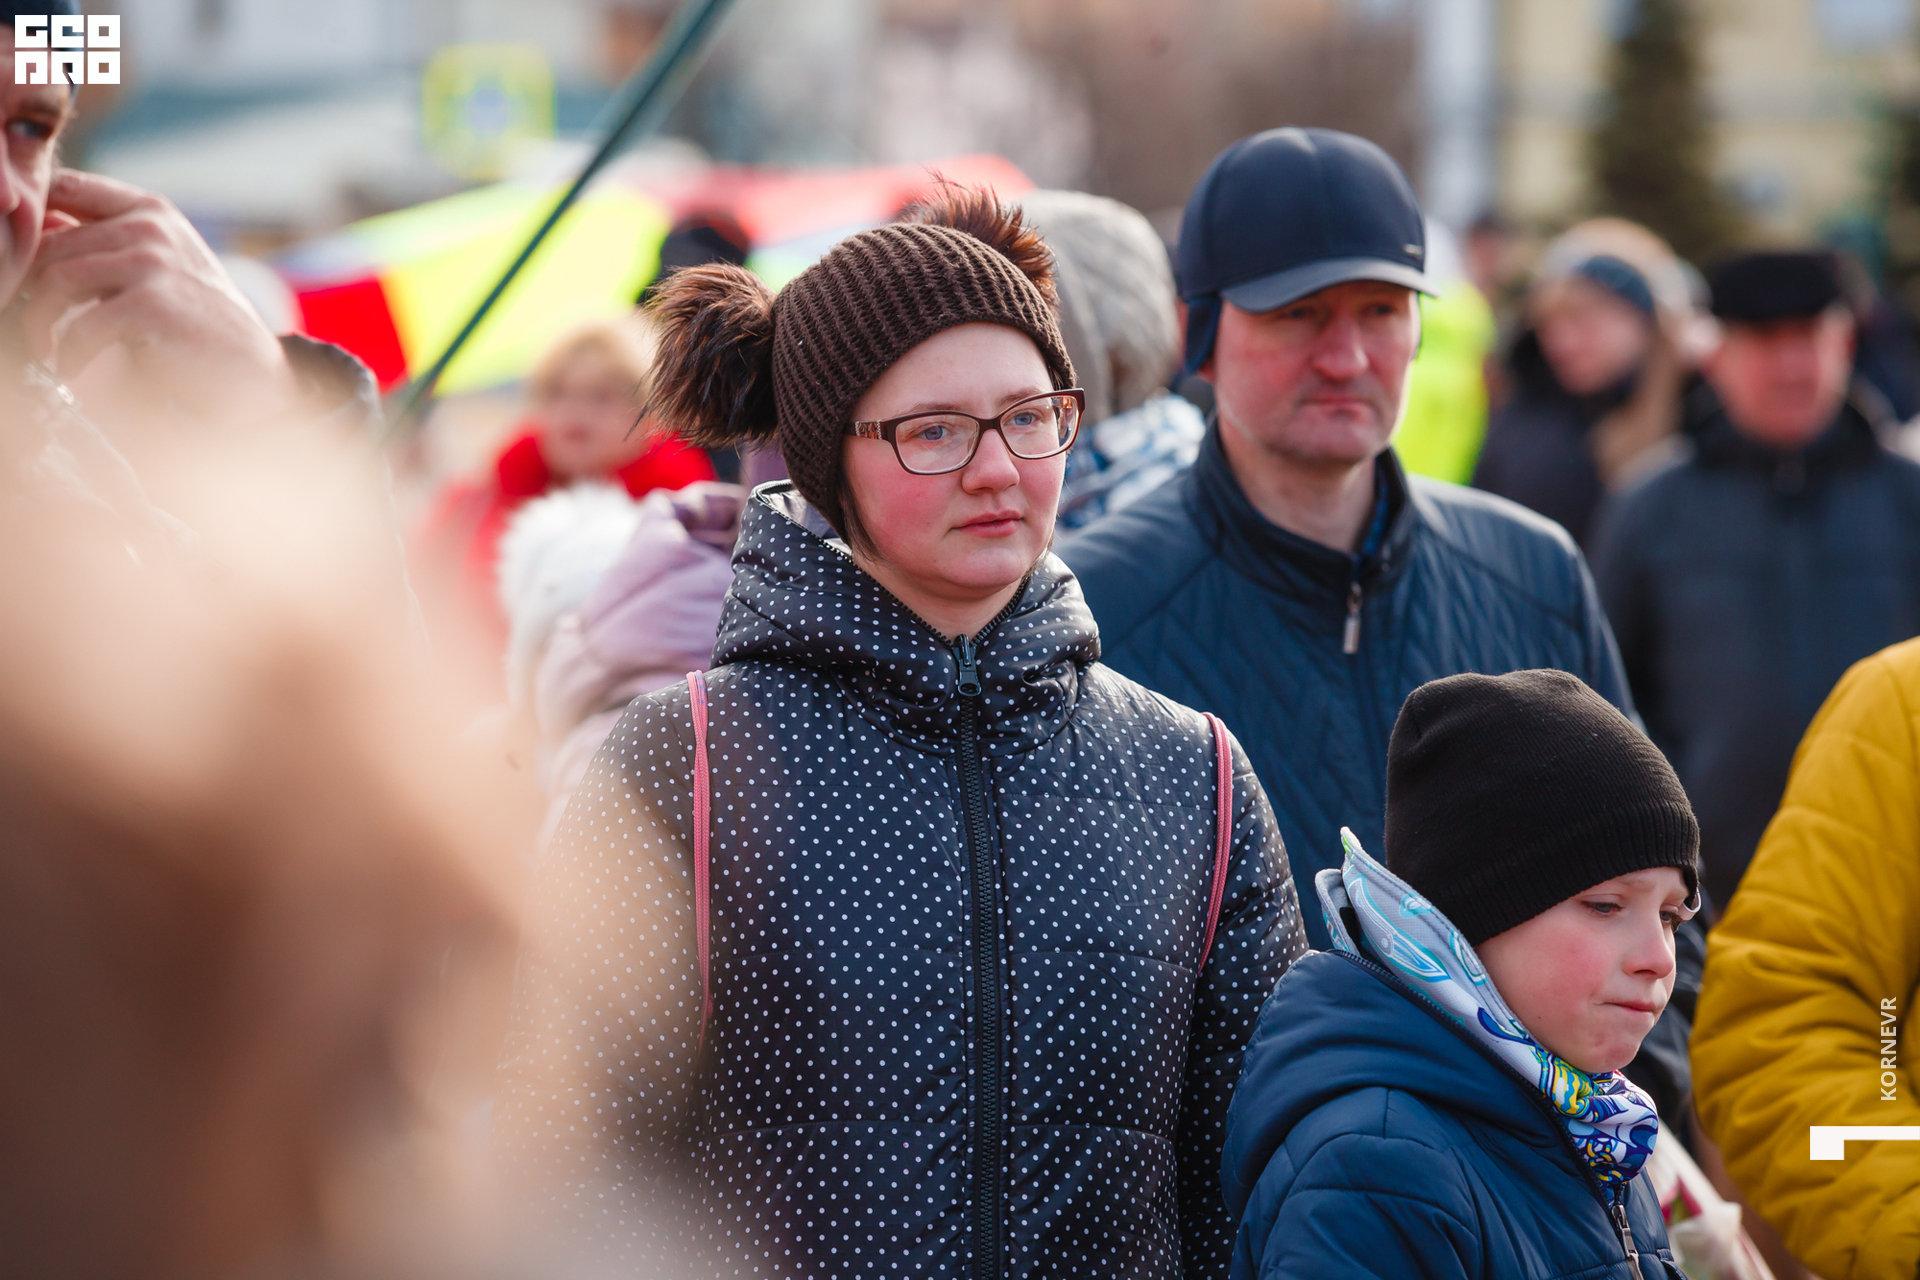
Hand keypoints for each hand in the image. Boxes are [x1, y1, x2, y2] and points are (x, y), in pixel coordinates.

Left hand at [23, 169, 301, 426]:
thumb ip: (103, 246)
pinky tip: (72, 366)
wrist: (254, 374)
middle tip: (33, 324)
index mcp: (151, 210)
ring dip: (40, 323)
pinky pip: (81, 324)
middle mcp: (151, 227)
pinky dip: (68, 353)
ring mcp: (153, 262)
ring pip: (57, 279)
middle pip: (49, 241)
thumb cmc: (199, 326)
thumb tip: (35, 228)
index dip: (30, 219)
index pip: (63, 186)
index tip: (24, 265)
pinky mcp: (152, 305)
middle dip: (29, 289)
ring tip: (47, 349)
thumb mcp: (156, 270)